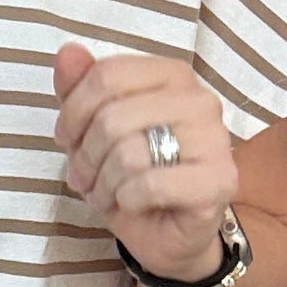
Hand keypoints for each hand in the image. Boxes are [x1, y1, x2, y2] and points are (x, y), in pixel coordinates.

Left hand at [52, 44, 236, 281]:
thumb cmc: (132, 177)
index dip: (73, 112)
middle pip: (112, 117)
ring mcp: (215, 140)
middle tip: (85, 178)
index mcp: (173, 76)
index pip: (106, 76)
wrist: (168, 234)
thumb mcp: (94, 130)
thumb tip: (68, 52)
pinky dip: (127, 200)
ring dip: (104, 183)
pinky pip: (151, 184)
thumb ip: (80, 88)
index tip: (67, 139)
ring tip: (107, 193)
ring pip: (129, 153)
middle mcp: (200, 100)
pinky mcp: (219, 181)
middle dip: (85, 156)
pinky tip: (132, 205)